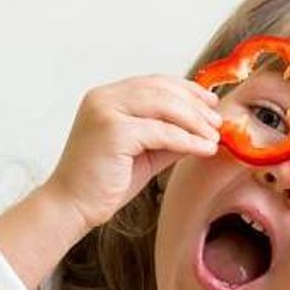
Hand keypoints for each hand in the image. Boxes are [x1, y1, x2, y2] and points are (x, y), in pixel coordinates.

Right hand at [42, 75, 221, 229]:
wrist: (71, 206)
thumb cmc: (103, 183)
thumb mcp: (144, 153)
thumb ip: (169, 136)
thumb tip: (204, 128)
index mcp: (107, 97)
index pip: (155, 82)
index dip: (187, 89)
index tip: (210, 102)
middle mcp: (104, 97)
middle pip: (163, 90)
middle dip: (195, 105)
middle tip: (217, 122)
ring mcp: (106, 111)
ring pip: (164, 106)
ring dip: (195, 121)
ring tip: (214, 136)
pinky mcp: (113, 131)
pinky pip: (161, 132)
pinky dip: (187, 140)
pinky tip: (204, 149)